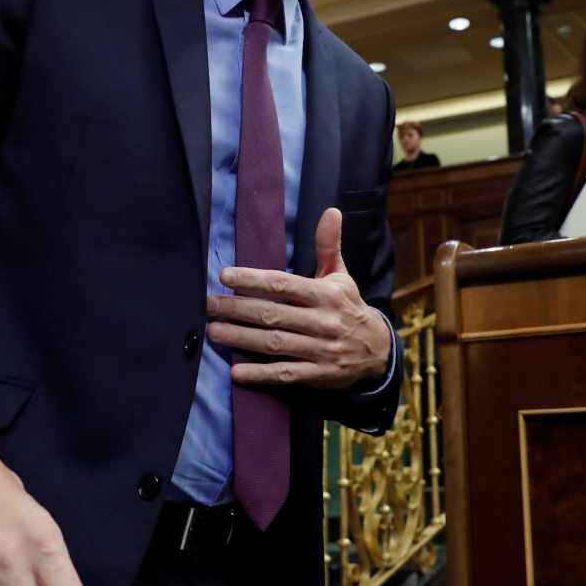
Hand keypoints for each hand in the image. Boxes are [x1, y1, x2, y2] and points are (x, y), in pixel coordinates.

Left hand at [207, 207, 390, 389]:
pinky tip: (237, 372)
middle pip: (273, 314)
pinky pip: (286, 374)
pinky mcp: (318, 375)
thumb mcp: (341, 276)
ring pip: (275, 343)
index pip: (284, 284)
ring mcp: (321, 350)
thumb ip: (329, 245)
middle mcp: (323, 322)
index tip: (225, 275)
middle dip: (237, 308)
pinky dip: (261, 374)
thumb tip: (331, 211)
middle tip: (207, 304)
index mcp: (326, 295)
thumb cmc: (348, 307)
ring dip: (242, 338)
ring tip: (214, 331)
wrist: (378, 350)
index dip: (253, 279)